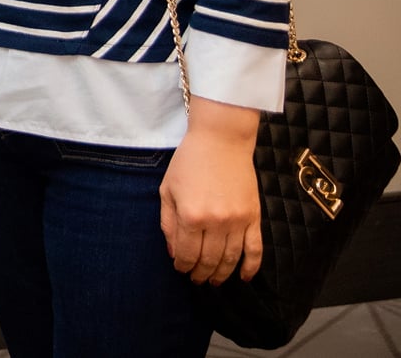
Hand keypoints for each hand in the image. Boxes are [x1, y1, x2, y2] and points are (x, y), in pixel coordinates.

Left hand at [161, 101, 262, 284]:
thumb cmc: (189, 162)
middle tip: (197, 279)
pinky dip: (251, 267)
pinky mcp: (254, 217)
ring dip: (222, 273)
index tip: (181, 269)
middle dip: (201, 273)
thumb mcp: (167, 189)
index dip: (183, 265)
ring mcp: (237, 221)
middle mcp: (215, 222)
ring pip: (231, 259)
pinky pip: (256, 249)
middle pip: (209, 260)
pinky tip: (244, 277)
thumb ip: (168, 222)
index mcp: (190, 215)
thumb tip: (174, 252)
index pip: (187, 253)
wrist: (221, 141)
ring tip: (214, 280)